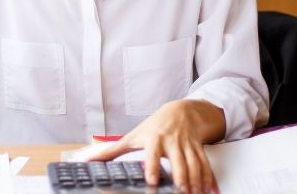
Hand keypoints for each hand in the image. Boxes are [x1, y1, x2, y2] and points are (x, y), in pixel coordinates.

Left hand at [85, 99, 224, 193]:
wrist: (181, 111)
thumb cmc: (154, 126)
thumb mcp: (133, 136)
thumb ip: (111, 151)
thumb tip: (87, 159)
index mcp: (154, 138)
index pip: (153, 153)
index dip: (153, 166)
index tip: (152, 180)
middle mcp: (172, 141)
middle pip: (179, 161)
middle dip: (182, 178)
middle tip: (182, 193)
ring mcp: (187, 144)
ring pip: (195, 164)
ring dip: (197, 181)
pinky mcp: (198, 148)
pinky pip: (206, 164)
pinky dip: (209, 178)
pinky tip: (210, 190)